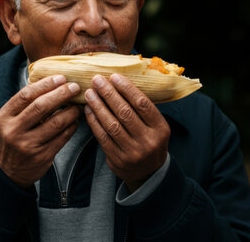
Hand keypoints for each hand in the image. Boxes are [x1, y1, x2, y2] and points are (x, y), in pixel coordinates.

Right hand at [0, 75, 80, 188]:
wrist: (7, 171)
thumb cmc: (12, 137)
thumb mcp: (9, 120)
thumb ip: (25, 104)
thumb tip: (53, 82)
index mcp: (4, 117)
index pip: (26, 95)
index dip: (46, 84)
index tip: (61, 78)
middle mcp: (13, 131)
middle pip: (41, 107)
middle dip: (61, 94)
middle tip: (74, 87)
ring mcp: (28, 145)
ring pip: (56, 123)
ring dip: (71, 111)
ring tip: (78, 105)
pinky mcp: (42, 157)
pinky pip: (62, 138)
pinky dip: (72, 127)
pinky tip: (76, 120)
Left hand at [84, 74, 169, 192]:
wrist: (149, 172)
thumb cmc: (150, 141)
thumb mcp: (156, 126)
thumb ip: (143, 109)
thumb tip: (121, 83)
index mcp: (160, 128)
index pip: (142, 104)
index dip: (127, 89)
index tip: (114, 77)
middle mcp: (148, 141)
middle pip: (125, 113)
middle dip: (109, 94)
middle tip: (97, 81)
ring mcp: (132, 152)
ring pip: (112, 124)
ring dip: (99, 106)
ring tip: (90, 93)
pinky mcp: (118, 160)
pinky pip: (103, 137)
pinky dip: (94, 121)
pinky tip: (89, 110)